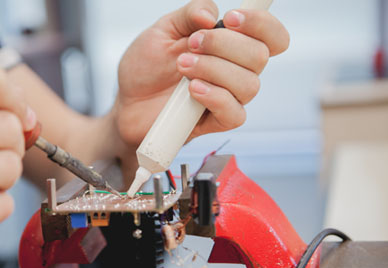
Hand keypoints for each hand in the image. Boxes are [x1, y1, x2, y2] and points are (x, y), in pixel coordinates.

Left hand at [114, 0, 288, 146]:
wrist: (127, 102)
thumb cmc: (147, 68)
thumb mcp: (162, 31)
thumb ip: (189, 14)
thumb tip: (211, 15)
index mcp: (230, 46)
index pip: (271, 37)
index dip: (261, 24)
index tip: (230, 19)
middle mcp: (235, 71)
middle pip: (260, 56)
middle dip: (223, 45)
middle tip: (190, 44)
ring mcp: (227, 98)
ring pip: (248, 84)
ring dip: (213, 69)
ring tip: (182, 66)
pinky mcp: (215, 121)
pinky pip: (235, 114)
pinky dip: (215, 97)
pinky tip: (192, 90)